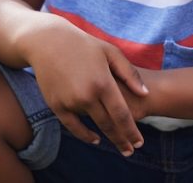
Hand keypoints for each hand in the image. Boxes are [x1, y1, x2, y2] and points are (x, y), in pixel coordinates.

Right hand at [25, 21, 147, 155]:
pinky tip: (95, 138)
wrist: (47, 41)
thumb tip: (145, 94)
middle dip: (121, 140)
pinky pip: (73, 126)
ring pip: (92, 125)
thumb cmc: (82, 44)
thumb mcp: (110, 52)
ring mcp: (70, 101)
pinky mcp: (55, 104)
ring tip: (118, 144)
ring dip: (106, 136)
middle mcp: (86, 95)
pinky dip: (84, 135)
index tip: (139, 143)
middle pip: (108, 125)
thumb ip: (129, 73)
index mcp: (103, 82)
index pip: (122, 115)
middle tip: (130, 151)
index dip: (131, 132)